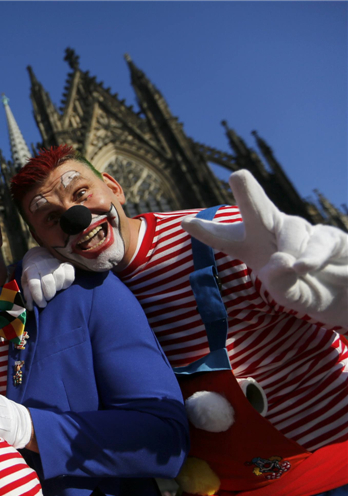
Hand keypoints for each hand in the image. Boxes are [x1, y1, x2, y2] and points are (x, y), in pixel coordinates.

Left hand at [20, 247, 75, 308]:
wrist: (38, 256)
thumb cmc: (32, 273)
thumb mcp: (26, 282)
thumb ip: (28, 294)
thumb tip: (31, 307)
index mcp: (31, 270)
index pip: (34, 285)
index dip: (38, 297)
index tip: (42, 304)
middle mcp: (43, 265)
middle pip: (48, 282)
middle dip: (49, 294)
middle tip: (48, 298)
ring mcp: (55, 262)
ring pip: (60, 276)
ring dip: (58, 287)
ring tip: (55, 290)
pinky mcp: (65, 262)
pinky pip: (70, 272)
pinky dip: (67, 281)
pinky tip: (62, 285)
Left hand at [182, 170, 347, 328]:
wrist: (345, 297)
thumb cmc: (307, 294)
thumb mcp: (290, 297)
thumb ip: (281, 284)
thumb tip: (283, 261)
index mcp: (252, 249)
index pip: (226, 239)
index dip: (207, 231)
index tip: (185, 223)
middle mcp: (273, 234)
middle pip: (259, 210)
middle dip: (249, 193)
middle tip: (238, 175)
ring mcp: (301, 231)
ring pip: (292, 228)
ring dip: (291, 247)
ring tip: (295, 268)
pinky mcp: (329, 235)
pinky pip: (319, 240)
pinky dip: (312, 254)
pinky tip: (304, 266)